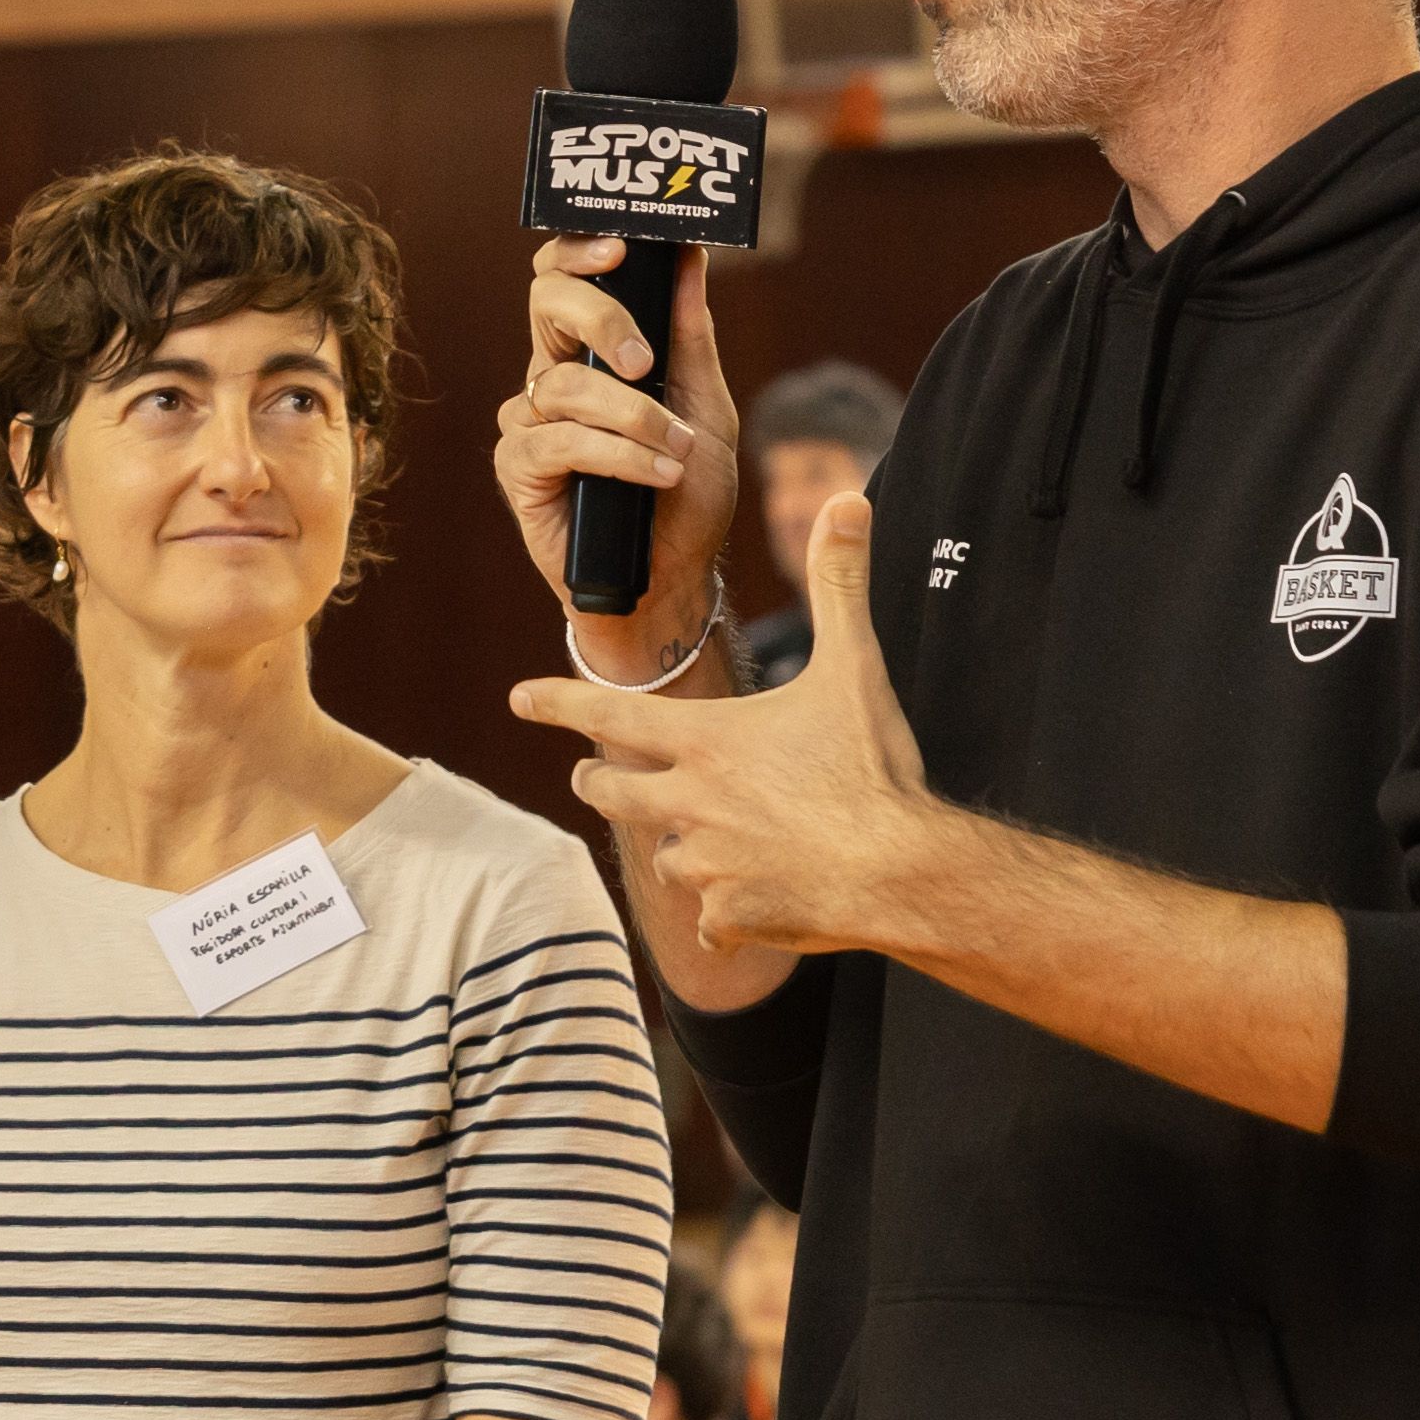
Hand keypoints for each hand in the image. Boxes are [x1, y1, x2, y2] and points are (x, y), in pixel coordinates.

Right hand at [494, 235, 742, 681]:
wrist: (673, 574)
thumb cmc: (686, 490)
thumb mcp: (706, 404)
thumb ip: (691, 334)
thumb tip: (690, 257)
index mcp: (590, 349)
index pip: (565, 276)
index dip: (578, 251)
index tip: (620, 249)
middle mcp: (552, 374)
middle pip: (545, 304)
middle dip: (600, 317)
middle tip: (644, 360)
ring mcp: (530, 421)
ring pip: (564, 386)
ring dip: (633, 417)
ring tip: (678, 449)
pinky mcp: (519, 468)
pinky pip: (558, 443)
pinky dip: (617, 456)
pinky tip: (656, 473)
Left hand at [511, 493, 930, 954]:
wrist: (901, 870)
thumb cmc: (873, 768)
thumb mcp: (854, 666)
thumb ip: (840, 583)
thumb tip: (849, 500)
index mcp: (706, 741)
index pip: (610, 713)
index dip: (558, 701)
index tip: (518, 697)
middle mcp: (690, 804)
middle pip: (612, 792)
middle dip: (597, 780)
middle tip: (588, 777)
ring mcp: (707, 865)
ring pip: (668, 856)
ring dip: (679, 847)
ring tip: (703, 844)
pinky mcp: (731, 918)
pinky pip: (710, 919)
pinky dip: (726, 912)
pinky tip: (753, 905)